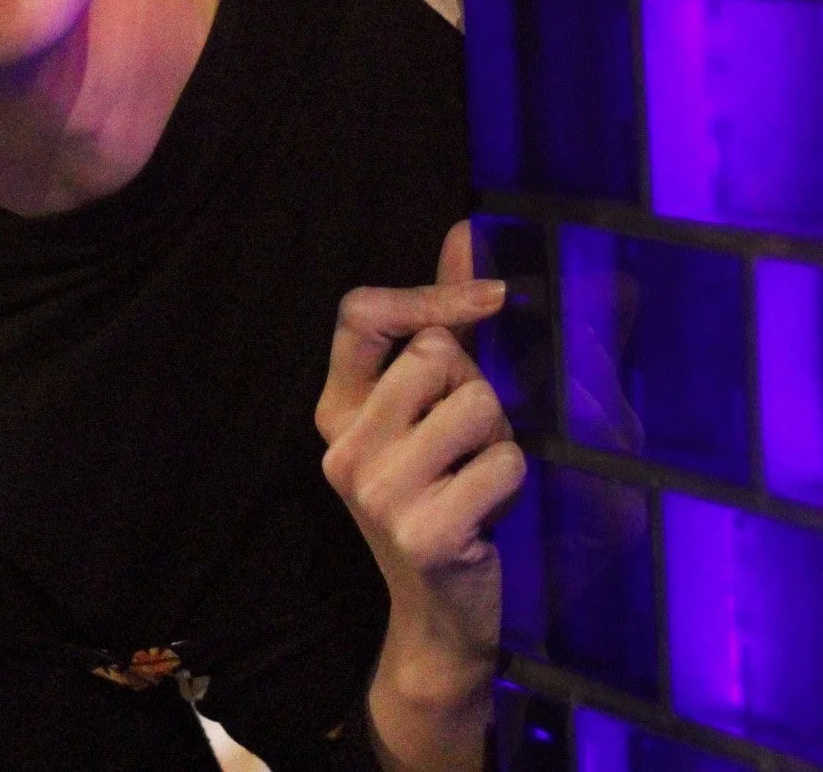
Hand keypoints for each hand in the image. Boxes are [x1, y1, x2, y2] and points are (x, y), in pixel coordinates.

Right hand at [317, 224, 523, 766]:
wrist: (443, 620)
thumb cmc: (450, 498)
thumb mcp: (437, 408)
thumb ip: (446, 323)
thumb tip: (463, 232)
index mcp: (336, 408)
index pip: (361, 313)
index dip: (430, 296)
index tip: (495, 300)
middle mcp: (342, 444)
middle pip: (437, 355)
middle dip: (480, 389)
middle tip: (471, 444)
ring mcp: (374, 489)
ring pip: (477, 404)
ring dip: (503, 439)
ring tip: (481, 480)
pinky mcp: (422, 529)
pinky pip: (502, 462)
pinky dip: (515, 483)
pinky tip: (490, 517)